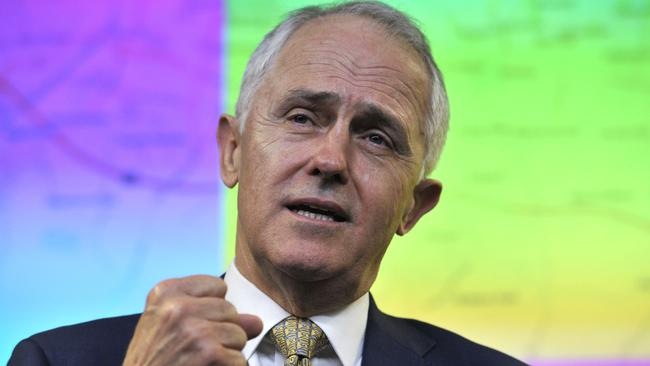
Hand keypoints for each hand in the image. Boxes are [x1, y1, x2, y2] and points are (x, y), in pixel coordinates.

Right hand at [123, 275, 262, 365]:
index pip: (217, 286)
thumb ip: (212, 315)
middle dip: (220, 331)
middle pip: (230, 310)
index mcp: (166, 293)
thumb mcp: (170, 329)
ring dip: (225, 352)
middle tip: (192, 349)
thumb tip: (256, 322)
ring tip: (198, 361)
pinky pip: (240, 359)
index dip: (210, 310)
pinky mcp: (210, 354)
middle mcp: (179, 308)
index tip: (189, 327)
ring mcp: (195, 331)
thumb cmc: (155, 361)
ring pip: (239, 334)